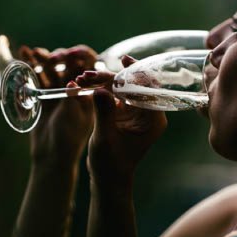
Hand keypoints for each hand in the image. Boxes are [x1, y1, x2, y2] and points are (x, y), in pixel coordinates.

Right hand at [17, 44, 97, 167]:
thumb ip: (75, 101)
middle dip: (59, 58)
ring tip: (33, 52)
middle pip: (70, 66)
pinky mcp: (46, 96)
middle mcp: (79, 90)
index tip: (71, 54)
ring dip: (43, 59)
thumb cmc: (70, 141)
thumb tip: (74, 82)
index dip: (82, 58)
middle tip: (51, 57)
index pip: (92, 69)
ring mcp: (61, 92)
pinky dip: (32, 67)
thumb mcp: (76, 120)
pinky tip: (24, 55)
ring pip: (54, 70)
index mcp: (92, 94)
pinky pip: (39, 78)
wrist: (51, 157)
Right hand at [75, 55, 167, 186]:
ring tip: (83, 79)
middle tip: (89, 75)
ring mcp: (136, 111)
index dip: (136, 72)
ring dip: (102, 81)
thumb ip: (104, 113)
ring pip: (122, 87)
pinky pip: (115, 94)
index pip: (148, 89)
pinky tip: (85, 84)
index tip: (124, 59)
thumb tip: (100, 89)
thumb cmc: (110, 164)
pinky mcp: (125, 111)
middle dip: (110, 77)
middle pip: (133, 85)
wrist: (107, 177)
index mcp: (153, 120)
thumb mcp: (105, 138)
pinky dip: (101, 88)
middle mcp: (148, 113)